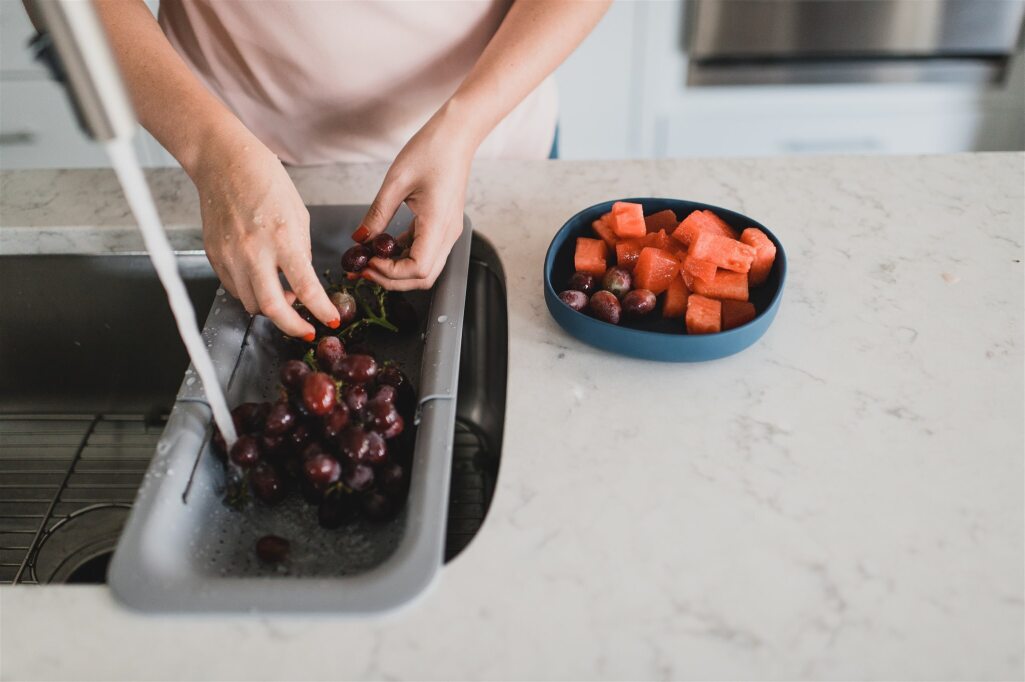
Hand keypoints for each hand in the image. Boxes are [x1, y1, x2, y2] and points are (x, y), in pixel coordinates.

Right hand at [192, 129, 338, 338]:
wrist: (224, 162)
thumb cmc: (265, 180)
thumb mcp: (299, 214)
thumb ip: (301, 251)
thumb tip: (301, 281)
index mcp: (282, 238)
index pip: (305, 287)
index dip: (321, 309)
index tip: (331, 319)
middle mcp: (253, 251)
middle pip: (271, 307)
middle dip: (293, 328)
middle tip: (308, 331)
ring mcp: (230, 256)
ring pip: (251, 303)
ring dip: (272, 309)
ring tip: (285, 298)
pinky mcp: (214, 257)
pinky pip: (234, 289)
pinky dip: (251, 294)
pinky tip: (262, 282)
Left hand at [355, 106, 473, 289]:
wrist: (456, 136)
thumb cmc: (431, 150)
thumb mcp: (395, 182)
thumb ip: (377, 214)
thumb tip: (359, 239)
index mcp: (438, 224)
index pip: (417, 268)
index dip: (390, 273)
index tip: (367, 263)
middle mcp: (448, 234)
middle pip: (423, 278)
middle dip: (392, 280)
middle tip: (364, 269)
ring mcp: (448, 232)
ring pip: (425, 269)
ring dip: (398, 272)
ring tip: (370, 261)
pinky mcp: (443, 226)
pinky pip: (425, 252)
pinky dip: (404, 257)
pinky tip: (384, 248)